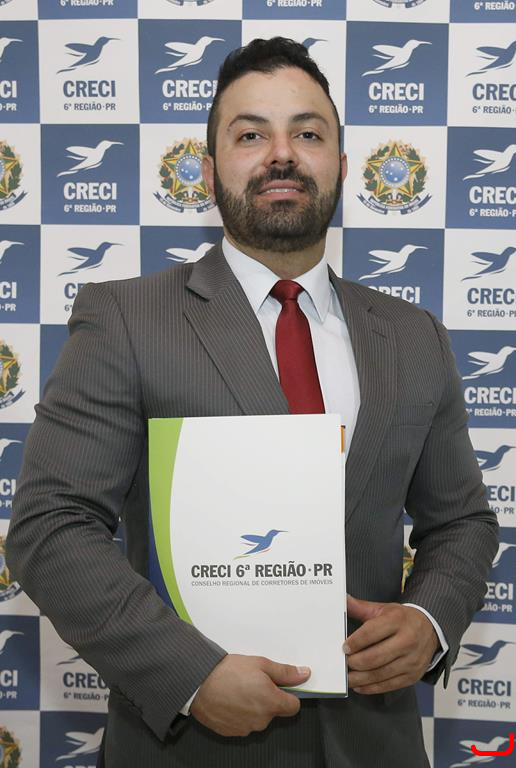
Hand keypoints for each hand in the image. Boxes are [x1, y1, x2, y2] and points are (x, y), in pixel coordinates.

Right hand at [190, 654, 310, 736]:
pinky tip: (230, 700)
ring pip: (258, 718)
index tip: (279, 686)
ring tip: (238, 690)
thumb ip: (285, 672)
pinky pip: (243, 724)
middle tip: (253, 682)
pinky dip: (240, 714)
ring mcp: (247, 728)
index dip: (288, 695)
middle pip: (274, 711)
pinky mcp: (233, 732)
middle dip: (268, 698)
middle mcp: (262, 720)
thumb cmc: (228, 672)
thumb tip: (304, 674)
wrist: (199, 684)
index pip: (293, 706)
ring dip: (253, 707)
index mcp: (272, 703)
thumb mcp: (260, 664)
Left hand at [344, 595, 438, 694]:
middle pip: (375, 657)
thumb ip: (361, 607)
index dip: (355, 642)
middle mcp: (407, 640)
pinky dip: (371, 688)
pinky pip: (389, 685)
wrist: (430, 629)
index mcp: (397, 620)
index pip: (371, 632)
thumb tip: (342, 600)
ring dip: (360, 678)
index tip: (344, 647)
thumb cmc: (402, 619)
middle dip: (355, 662)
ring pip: (380, 674)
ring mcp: (411, 660)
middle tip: (344, 663)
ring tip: (348, 677)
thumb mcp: (383, 609)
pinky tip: (360, 685)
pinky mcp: (413, 675)